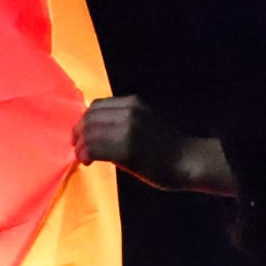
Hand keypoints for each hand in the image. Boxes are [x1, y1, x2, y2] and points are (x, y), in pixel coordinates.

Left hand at [73, 96, 234, 194]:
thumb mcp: (145, 121)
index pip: (97, 106)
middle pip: (90, 118)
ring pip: (89, 132)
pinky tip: (87, 162)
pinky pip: (94, 148)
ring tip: (82, 157)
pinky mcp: (126, 148)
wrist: (188, 161)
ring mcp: (128, 129)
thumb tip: (95, 131)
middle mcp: (129, 111)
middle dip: (79, 133)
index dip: (85, 120)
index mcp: (133, 103)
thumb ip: (122, 120)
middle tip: (77, 147)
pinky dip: (85, 154)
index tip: (82, 134)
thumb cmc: (167, 146)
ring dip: (80, 146)